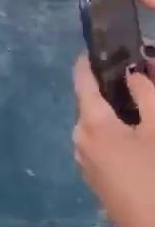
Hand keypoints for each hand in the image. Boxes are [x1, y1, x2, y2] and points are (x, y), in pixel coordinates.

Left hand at [73, 55, 154, 226]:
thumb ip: (146, 93)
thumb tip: (132, 71)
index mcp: (90, 122)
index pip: (81, 77)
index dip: (92, 58)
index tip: (108, 45)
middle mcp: (80, 139)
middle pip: (90, 101)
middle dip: (111, 87)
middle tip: (136, 76)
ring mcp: (86, 163)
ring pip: (96, 125)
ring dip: (115, 112)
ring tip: (141, 106)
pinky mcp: (97, 181)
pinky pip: (101, 145)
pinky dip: (115, 134)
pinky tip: (138, 137)